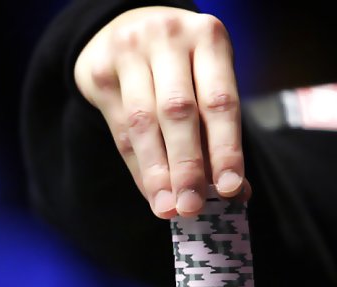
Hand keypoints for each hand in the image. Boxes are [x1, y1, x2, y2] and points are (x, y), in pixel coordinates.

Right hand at [74, 6, 251, 218]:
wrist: (127, 28)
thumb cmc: (180, 68)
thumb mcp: (207, 84)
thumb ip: (218, 134)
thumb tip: (236, 193)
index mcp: (208, 38)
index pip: (220, 101)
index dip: (226, 148)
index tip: (229, 189)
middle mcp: (168, 38)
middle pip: (178, 111)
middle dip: (186, 166)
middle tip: (191, 207)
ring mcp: (129, 52)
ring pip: (143, 122)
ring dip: (157, 172)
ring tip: (167, 208)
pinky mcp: (100, 72)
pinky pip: (120, 130)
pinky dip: (139, 167)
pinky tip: (151, 192)